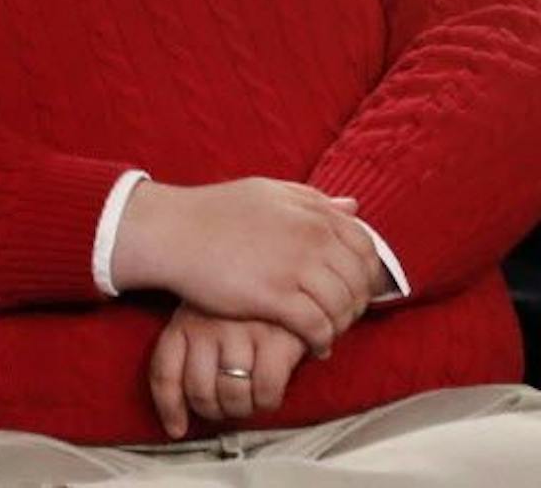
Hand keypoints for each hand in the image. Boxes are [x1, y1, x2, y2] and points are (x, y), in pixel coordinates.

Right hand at [110, 179, 377, 355]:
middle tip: (341, 317)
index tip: (354, 288)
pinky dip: (322, 341)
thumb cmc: (216, 212)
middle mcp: (311, 236)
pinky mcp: (276, 297)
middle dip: (356, 304)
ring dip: (340, 325)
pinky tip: (313, 347)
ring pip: (342, 307)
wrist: (173, 232)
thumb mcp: (269, 192)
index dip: (367, 273)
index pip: (365, 247)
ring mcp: (295, 267)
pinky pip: (318, 327)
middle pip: (358, 281)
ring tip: (327, 333)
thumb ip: (313, 200)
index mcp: (312, 211)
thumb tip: (353, 207)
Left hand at [147, 306, 307, 439]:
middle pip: (200, 394)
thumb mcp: (204, 315)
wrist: (286, 270)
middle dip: (215, 412)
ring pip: (232, 397)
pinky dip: (267, 402)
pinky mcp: (276, 339)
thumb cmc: (241, 305)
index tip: (176, 428)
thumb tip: (176, 421)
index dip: (169, 407)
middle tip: (228, 408)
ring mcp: (241, 332)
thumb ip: (191, 354)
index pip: (164, 373)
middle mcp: (207, 326)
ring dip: (243, 410)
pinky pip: (265, 391)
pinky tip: (270, 394)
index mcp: (184, 321)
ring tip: (250, 402)